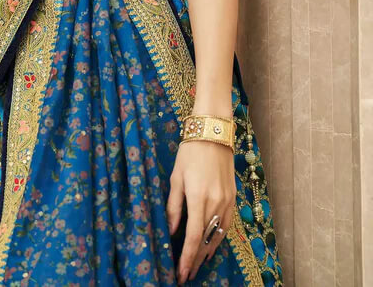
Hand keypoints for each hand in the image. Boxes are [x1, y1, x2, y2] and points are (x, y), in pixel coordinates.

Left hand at [167, 140, 235, 283]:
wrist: (213, 132)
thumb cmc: (190, 151)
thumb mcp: (176, 177)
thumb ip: (173, 206)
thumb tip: (170, 230)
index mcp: (198, 197)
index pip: (194, 237)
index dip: (187, 258)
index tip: (181, 273)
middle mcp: (216, 202)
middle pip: (207, 240)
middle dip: (196, 260)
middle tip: (186, 274)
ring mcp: (227, 200)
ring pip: (218, 235)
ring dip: (207, 252)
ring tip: (197, 265)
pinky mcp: (233, 197)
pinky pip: (227, 224)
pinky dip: (219, 238)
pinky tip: (211, 245)